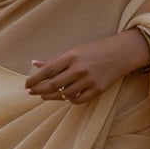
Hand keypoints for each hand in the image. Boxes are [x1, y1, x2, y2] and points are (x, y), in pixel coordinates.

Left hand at [25, 29, 149, 103]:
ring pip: (64, 94)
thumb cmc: (97, 48)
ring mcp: (89, 80)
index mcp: (72, 56)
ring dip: (51, 96)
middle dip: (38, 90)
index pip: (47, 70)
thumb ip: (55, 60)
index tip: (26, 84)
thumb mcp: (75, 50)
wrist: (123, 52)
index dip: (34, 79)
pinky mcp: (98, 89)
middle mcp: (79, 68)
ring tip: (44, 95)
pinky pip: (78, 99)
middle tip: (30, 92)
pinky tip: (64, 96)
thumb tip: (35, 63)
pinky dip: (68, 99)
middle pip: (53, 84)